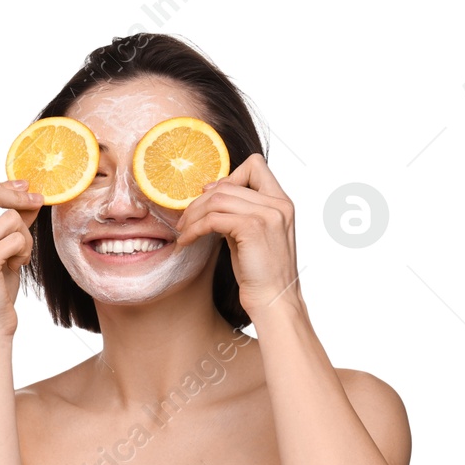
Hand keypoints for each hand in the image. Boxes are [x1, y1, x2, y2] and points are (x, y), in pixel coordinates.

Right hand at [0, 180, 40, 337]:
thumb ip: (12, 223)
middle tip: (37, 203)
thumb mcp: (3, 249)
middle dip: (17, 196)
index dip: (4, 184)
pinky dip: (24, 252)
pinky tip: (16, 266)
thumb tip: (30, 197)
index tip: (27, 187)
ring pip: (11, 219)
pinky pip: (18, 239)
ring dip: (26, 237)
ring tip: (19, 257)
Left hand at [173, 154, 298, 316]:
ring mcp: (268, 214)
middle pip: (227, 184)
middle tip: (184, 221)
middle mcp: (278, 203)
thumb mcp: (251, 234)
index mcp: (281, 201)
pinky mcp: (253, 228)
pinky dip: (194, 229)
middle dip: (199, 202)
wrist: (273, 298)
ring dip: (192, 215)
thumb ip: (239, 211)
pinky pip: (212, 219)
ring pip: (216, 199)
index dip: (228, 177)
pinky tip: (186, 241)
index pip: (255, 165)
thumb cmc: (259, 271)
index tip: (209, 198)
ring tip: (183, 232)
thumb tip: (211, 191)